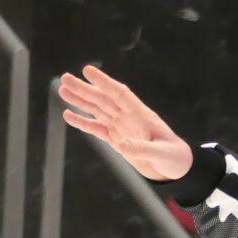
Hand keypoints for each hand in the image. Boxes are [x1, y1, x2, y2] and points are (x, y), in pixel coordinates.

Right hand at [58, 65, 193, 179]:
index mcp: (141, 115)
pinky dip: (83, 122)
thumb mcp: (162, 154)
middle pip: (103, 99)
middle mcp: (128, 117)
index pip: (120, 94)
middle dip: (84, 89)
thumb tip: (124, 145)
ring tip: (62, 89)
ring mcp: (121, 127)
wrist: (174, 167)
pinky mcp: (116, 139)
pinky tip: (68, 115)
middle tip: (65, 78)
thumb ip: (144, 149)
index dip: (104, 82)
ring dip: (80, 100)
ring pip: (97, 110)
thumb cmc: (173, 157)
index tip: (87, 71)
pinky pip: (96, 129)